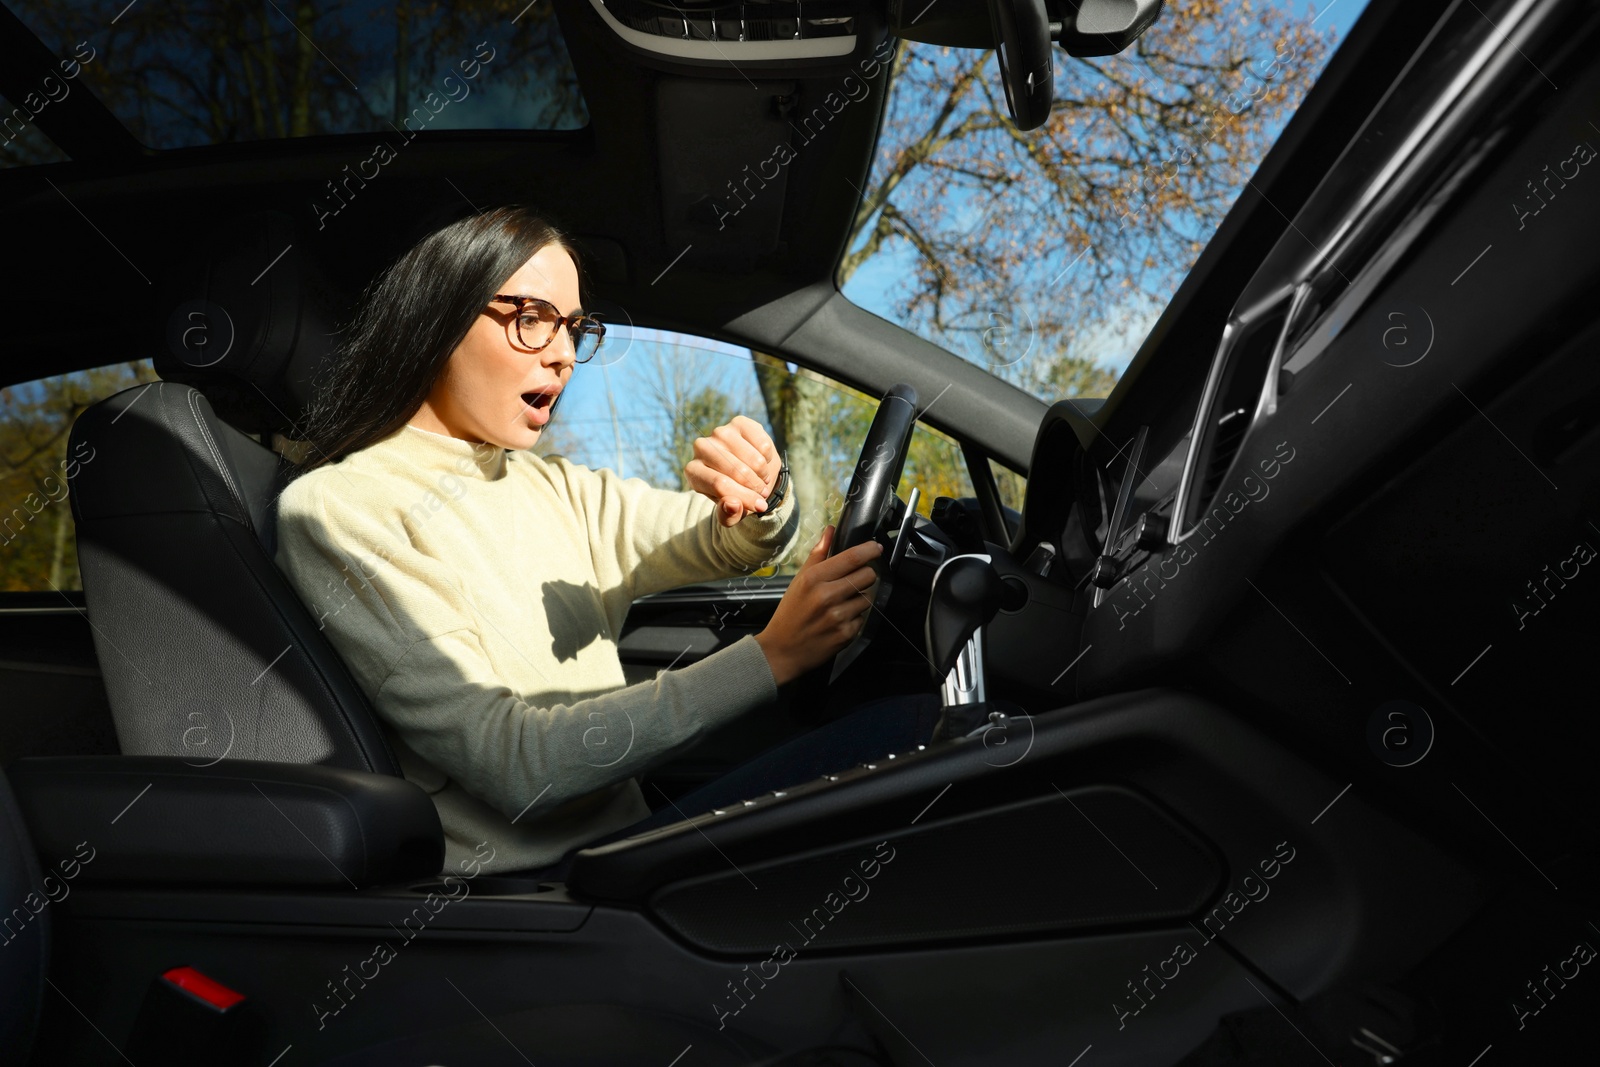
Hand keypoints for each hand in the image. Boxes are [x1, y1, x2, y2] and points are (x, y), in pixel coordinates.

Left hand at [684, 415, 782, 526]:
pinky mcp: (739, 422)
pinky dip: (768, 458)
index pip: (720, 484)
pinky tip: (762, 462)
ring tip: (762, 480)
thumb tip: (733, 504)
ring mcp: (720, 432)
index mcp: (693, 471)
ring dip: (763, 474)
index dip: (745, 497)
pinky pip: (763, 444)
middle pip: (736, 471)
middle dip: (756, 487)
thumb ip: (728, 515)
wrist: (748, 474)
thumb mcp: (731, 512)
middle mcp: (701, 448)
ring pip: (753, 459)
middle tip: (763, 494)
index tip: (760, 507)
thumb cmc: (735, 495)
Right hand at [753, 525, 881, 685]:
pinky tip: (838, 620)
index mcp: (814, 579)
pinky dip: (854, 617)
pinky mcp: (846, 633)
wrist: (782, 650)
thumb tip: (831, 530)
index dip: (869, 550)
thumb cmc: (790, 613)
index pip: (852, 557)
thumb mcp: (799, 580)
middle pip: (868, 575)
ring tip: (840, 604)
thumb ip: (818, 554)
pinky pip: (862, 617)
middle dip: (864, 575)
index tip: (876, 547)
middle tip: (852, 581)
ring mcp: (838, 616)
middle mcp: (827, 596)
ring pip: (868, 597)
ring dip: (859, 598)